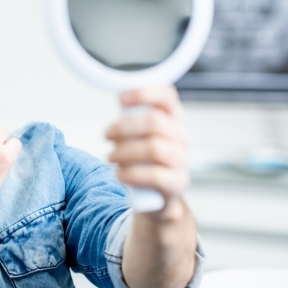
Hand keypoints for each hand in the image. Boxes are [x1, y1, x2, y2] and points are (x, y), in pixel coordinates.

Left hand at [105, 86, 188, 212]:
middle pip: (156, 122)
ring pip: (154, 148)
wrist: (157, 195)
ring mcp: (181, 159)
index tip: (121, 98)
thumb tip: (120, 99)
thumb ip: (132, 117)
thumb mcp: (138, 134)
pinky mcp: (177, 182)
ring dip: (125, 152)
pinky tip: (120, 174)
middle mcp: (181, 136)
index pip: (166, 96)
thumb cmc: (144, 158)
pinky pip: (155, 176)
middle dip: (125, 127)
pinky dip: (132, 174)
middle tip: (106, 135)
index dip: (144, 93)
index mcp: (172, 119)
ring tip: (110, 156)